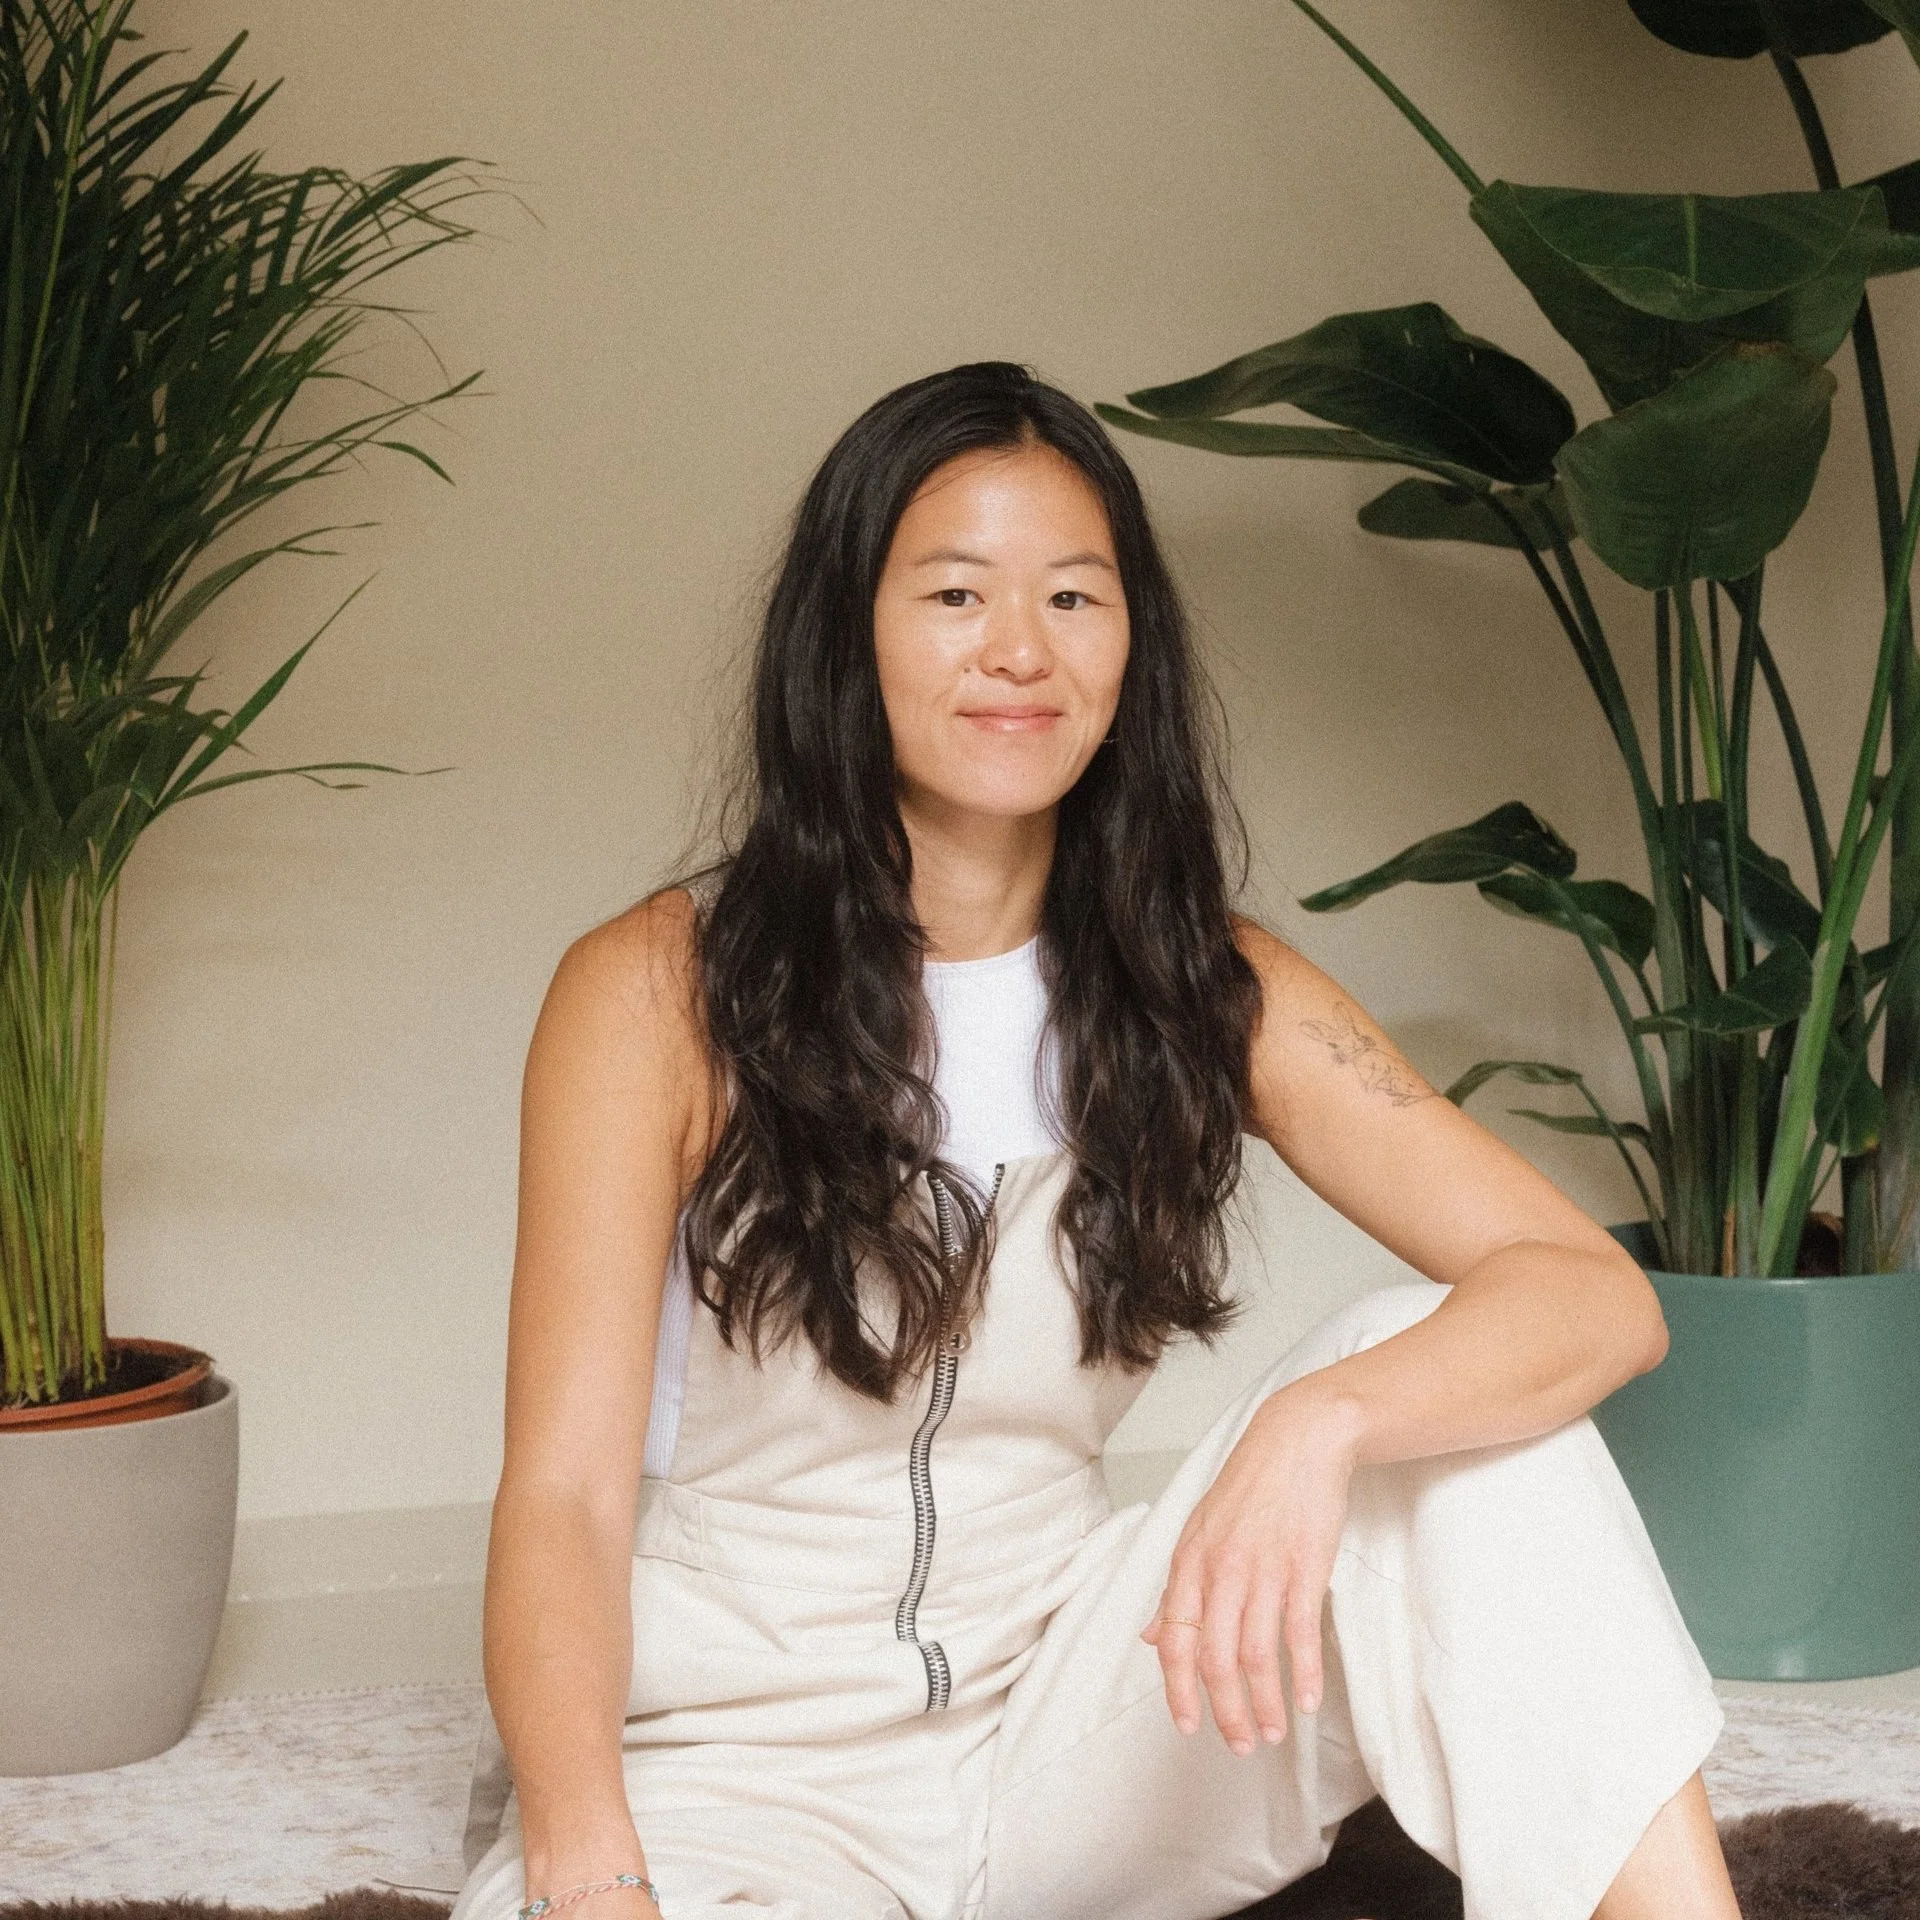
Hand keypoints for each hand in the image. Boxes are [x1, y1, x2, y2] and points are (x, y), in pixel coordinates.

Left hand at [1140, 1380, 1360, 1754]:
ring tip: (1272, 1732)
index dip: (1178, 1690)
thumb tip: (1153, 1637)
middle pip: (1215, 1658)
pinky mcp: (1305, 1567)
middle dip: (1225, 1711)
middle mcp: (1222, 1570)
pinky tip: (1304, 1700)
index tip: (1188, 1726)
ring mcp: (1265, 1570)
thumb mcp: (1199, 1531)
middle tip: (1238, 1743)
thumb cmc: (1250, 1486)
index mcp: (1191, 1562)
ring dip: (1264, 1703)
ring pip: (1256, 1655)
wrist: (1297, 1440)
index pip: (1175, 1640)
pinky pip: (1300, 1633)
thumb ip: (1177, 1590)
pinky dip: (1303, 1674)